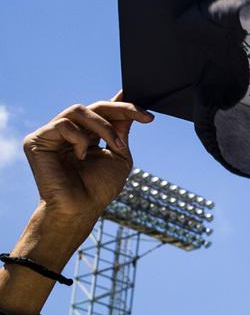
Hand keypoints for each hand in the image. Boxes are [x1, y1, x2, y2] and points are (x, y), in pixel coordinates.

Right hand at [24, 95, 153, 226]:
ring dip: (103, 126)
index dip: (123, 105)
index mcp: (86, 135)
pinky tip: (82, 156)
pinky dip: (80, 138)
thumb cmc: (98, 189)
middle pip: (94, 106)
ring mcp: (51, 135)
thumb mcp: (119, 156)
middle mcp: (68, 132)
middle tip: (142, 117)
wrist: (81, 209)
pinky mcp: (36, 140)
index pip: (103, 111)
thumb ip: (121, 131)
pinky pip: (63, 124)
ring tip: (115, 145)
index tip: (148, 112)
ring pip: (79, 110)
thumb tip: (128, 107)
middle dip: (122, 109)